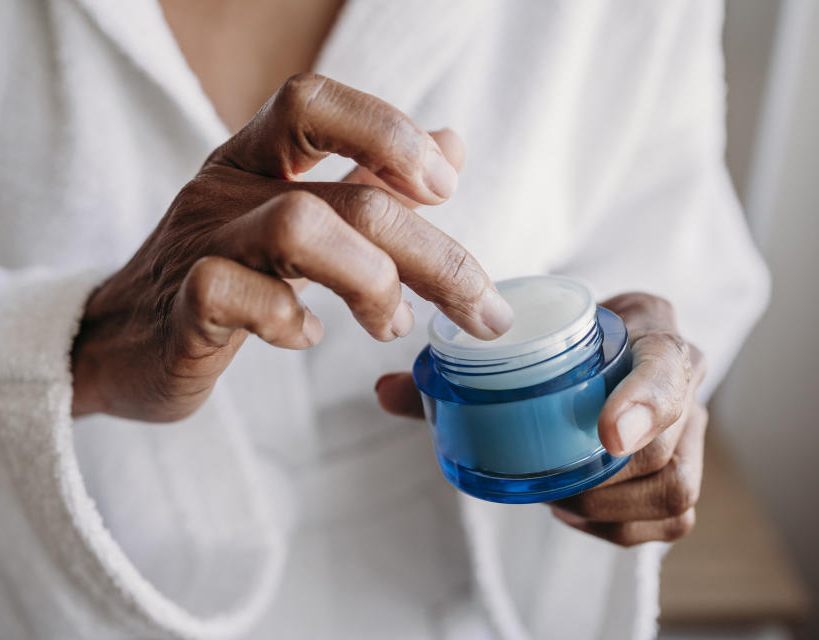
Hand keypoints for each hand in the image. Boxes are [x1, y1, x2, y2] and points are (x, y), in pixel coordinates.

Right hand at [71, 73, 512, 421]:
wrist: (117, 344)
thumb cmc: (216, 278)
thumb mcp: (291, 216)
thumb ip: (368, 182)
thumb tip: (449, 145)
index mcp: (253, 161)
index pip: (313, 101)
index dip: (388, 132)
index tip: (445, 187)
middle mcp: (225, 191)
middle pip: (347, 196)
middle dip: (433, 254)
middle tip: (480, 308)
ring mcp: (200, 247)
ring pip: (296, 229)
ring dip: (370, 282)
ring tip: (391, 324)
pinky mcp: (180, 310)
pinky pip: (233, 295)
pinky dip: (289, 321)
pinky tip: (307, 338)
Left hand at [375, 292, 707, 546]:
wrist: (600, 333)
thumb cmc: (553, 332)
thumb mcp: (515, 332)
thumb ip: (452, 366)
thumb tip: (381, 392)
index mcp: (647, 323)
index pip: (666, 363)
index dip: (645, 401)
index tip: (605, 434)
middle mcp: (682, 371)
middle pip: (667, 443)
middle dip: (604, 477)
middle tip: (549, 484)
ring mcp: (689, 422)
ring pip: (675, 488)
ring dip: (610, 507)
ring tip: (558, 500)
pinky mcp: (683, 462)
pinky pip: (672, 516)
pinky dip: (621, 527)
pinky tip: (574, 512)